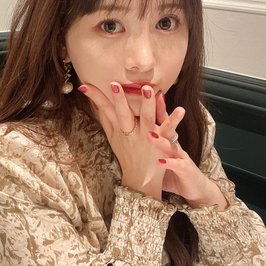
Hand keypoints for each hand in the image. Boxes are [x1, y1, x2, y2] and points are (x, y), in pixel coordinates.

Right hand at [78, 82, 164, 199]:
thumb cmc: (127, 156)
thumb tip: (95, 102)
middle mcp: (131, 132)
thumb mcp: (113, 138)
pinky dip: (174, 119)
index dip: (96, 98)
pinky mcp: (161, 143)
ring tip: (149, 90)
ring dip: (147, 104)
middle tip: (115, 84)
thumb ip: (105, 119)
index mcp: (119, 129)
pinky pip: (168, 129)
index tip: (84, 85)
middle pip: (123, 114)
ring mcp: (146, 137)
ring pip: (146, 118)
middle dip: (119, 100)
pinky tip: (180, 109)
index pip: (105, 110)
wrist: (141, 181)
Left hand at [149, 94, 227, 210]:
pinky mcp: (185, 169)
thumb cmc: (174, 170)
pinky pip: (176, 165)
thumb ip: (150, 143)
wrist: (196, 187)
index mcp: (167, 140)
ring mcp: (180, 156)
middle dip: (160, 112)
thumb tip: (131, 132)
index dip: (154, 105)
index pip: (160, 119)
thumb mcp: (161, 154)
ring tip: (150, 135)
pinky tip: (160, 162)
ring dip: (161, 140)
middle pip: (167, 125)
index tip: (144, 90)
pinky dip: (168, 163)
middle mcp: (174, 144)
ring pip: (171, 144)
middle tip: (149, 100)